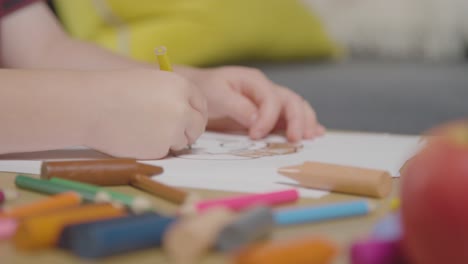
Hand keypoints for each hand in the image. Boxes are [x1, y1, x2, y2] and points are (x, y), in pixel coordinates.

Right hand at [84, 69, 206, 158]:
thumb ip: (172, 95)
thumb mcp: (150, 82)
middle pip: (198, 126)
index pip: (201, 104)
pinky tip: (135, 137)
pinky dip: (154, 148)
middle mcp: (183, 108)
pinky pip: (165, 151)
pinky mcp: (162, 149)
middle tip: (174, 132)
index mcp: (181, 86)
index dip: (196, 113)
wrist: (90, 106)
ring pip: (182, 141)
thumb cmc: (114, 91)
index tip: (192, 119)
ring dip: (169, 140)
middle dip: (189, 131)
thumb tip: (188, 114)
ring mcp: (174, 130)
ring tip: (142, 129)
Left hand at [178, 66, 324, 141]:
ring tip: (312, 136)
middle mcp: (266, 89)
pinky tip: (314, 133)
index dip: (268, 118)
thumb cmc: (205, 90)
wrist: (198, 90)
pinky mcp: (269, 114)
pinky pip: (290, 117)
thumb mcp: (215, 95)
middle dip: (297, 120)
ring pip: (296, 108)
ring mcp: (270, 101)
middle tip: (295, 139)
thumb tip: (256, 119)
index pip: (271, 98)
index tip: (255, 135)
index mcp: (254, 81)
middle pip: (291, 101)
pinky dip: (304, 124)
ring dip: (306, 121)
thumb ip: (236, 106)